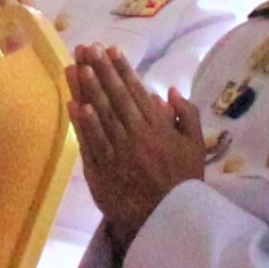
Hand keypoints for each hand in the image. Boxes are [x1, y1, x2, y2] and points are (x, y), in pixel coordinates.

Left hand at [68, 42, 208, 247]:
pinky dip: (81, 122)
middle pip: (113, 96)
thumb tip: (168, 91)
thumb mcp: (196, 146)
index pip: (136, 91)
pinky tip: (72, 103)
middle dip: (99, 69)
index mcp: (158, 128)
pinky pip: (89, 142)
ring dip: (85, 88)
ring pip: (98, 114)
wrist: (166, 220)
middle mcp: (135, 135)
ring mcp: (116, 152)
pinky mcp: (101, 169)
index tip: (110, 49)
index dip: (122, 69)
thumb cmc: (182, 182)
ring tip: (75, 65)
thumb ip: (186, 116)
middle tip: (86, 47)